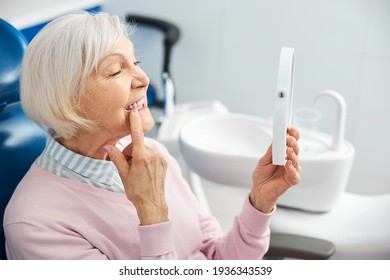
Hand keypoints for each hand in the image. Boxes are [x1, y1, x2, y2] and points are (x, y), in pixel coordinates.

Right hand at [103, 109, 167, 224]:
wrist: (152, 204)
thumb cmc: (136, 191)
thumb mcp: (123, 175)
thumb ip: (116, 158)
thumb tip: (107, 147)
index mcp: (142, 157)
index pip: (137, 135)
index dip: (134, 122)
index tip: (134, 112)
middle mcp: (153, 155)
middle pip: (137, 145)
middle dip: (130, 152)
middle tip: (128, 167)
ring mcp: (160, 158)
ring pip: (144, 149)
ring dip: (138, 156)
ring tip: (137, 171)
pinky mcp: (164, 162)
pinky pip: (152, 154)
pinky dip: (146, 159)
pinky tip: (144, 171)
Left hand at [249, 127, 301, 212]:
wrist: (259, 189)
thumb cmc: (262, 175)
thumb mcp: (264, 160)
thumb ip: (271, 151)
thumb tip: (276, 140)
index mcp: (283, 153)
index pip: (291, 142)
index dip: (292, 134)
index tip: (289, 128)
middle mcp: (289, 160)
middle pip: (295, 149)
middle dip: (293, 142)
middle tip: (288, 138)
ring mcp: (291, 169)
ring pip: (296, 160)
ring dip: (292, 154)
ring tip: (287, 149)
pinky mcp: (292, 179)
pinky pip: (295, 173)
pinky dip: (291, 168)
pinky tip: (288, 163)